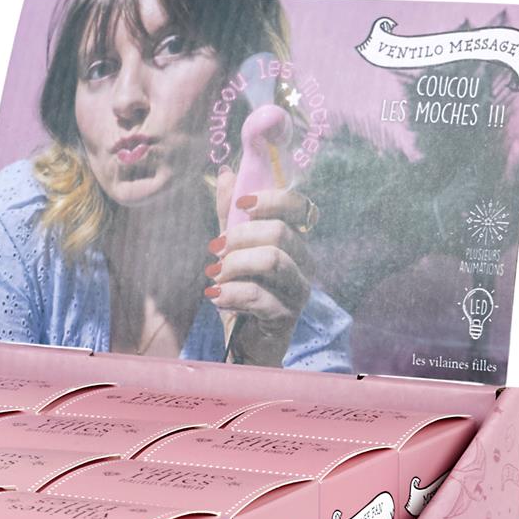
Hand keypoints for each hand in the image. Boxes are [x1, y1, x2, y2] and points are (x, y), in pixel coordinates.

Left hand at [206, 165, 315, 366]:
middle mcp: (304, 264)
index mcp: (294, 243)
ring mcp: (299, 291)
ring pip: (273, 260)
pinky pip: (259, 296)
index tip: (241, 205)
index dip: (273, 199)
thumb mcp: (231, 250)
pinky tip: (215, 297)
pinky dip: (231, 294)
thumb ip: (229, 215)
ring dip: (235, 264)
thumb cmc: (241, 295)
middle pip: (281, 232)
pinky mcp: (286, 317)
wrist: (242, 345)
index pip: (300, 207)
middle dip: (240, 237)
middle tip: (215, 252)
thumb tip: (226, 172)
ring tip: (214, 275)